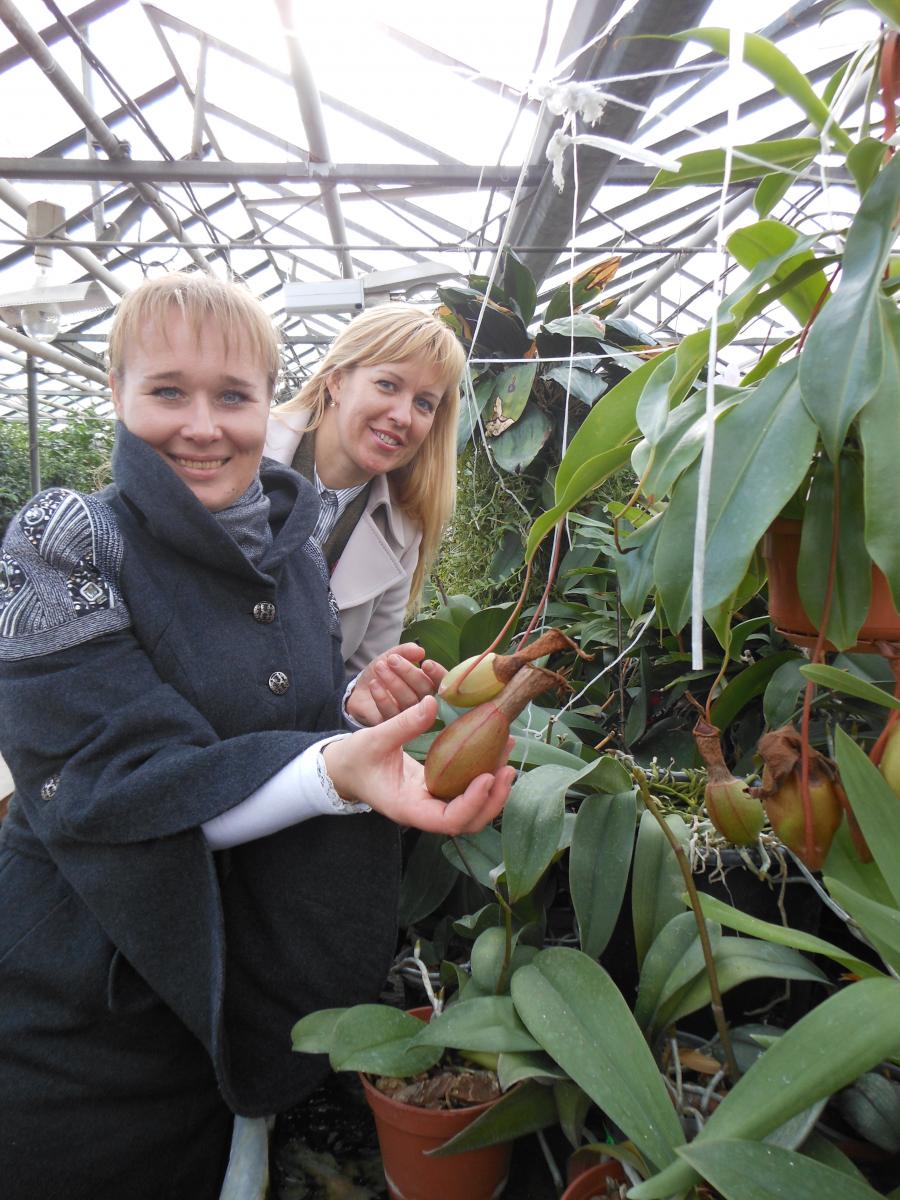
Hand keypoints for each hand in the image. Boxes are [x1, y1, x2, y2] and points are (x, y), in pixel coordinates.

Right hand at [324, 695, 514, 834]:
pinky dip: (483, 775)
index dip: (471, 803)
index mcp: (408, 807)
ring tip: (506, 754)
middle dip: (492, 800)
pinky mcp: (437, 791)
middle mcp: (424, 811)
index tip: (485, 776)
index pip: (447, 820)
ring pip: (472, 809)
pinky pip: (465, 791)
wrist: (345, 769)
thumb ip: (403, 724)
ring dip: (493, 788)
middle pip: (468, 822)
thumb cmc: (356, 759)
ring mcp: (433, 803)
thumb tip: (432, 703)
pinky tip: (493, 750)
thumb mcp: (374, 739)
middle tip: (507, 769)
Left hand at [347, 643, 445, 725]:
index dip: (437, 674)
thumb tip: (420, 651)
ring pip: (409, 703)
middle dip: (409, 674)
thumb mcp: (392, 657)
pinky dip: (383, 698)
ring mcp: (410, 719)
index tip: (426, 663)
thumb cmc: (384, 673)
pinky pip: (392, 715)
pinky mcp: (393, 729)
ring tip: (380, 667)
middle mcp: (424, 705)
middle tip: (392, 660)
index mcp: (430, 686)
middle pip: (425, 693)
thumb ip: (406, 652)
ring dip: (394, 683)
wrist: (361, 690)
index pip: (442, 683)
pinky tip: (374, 685)